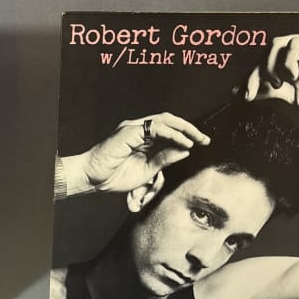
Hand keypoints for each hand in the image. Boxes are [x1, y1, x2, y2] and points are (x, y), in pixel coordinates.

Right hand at [62, 112, 209, 195]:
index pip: (169, 129)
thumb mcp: (147, 171)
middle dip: (190, 128)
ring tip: (197, 140)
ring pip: (166, 121)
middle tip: (205, 139)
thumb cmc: (114, 175)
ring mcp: (134, 127)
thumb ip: (164, 160)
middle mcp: (139, 128)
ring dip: (184, 130)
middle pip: (170, 120)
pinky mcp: (130, 131)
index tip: (201, 143)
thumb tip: (185, 151)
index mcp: (143, 137)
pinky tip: (183, 143)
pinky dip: (173, 135)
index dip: (186, 134)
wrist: (93, 178)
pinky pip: (157, 129)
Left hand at [244, 31, 298, 114]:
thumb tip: (244, 93)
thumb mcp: (292, 95)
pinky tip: (293, 76)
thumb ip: (270, 92)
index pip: (263, 61)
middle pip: (265, 51)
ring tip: (278, 84)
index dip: (250, 77)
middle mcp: (298, 46)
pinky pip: (295, 43)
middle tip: (251, 93)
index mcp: (290, 58)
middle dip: (254, 73)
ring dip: (270, 66)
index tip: (243, 95)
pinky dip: (288, 61)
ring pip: (276, 44)